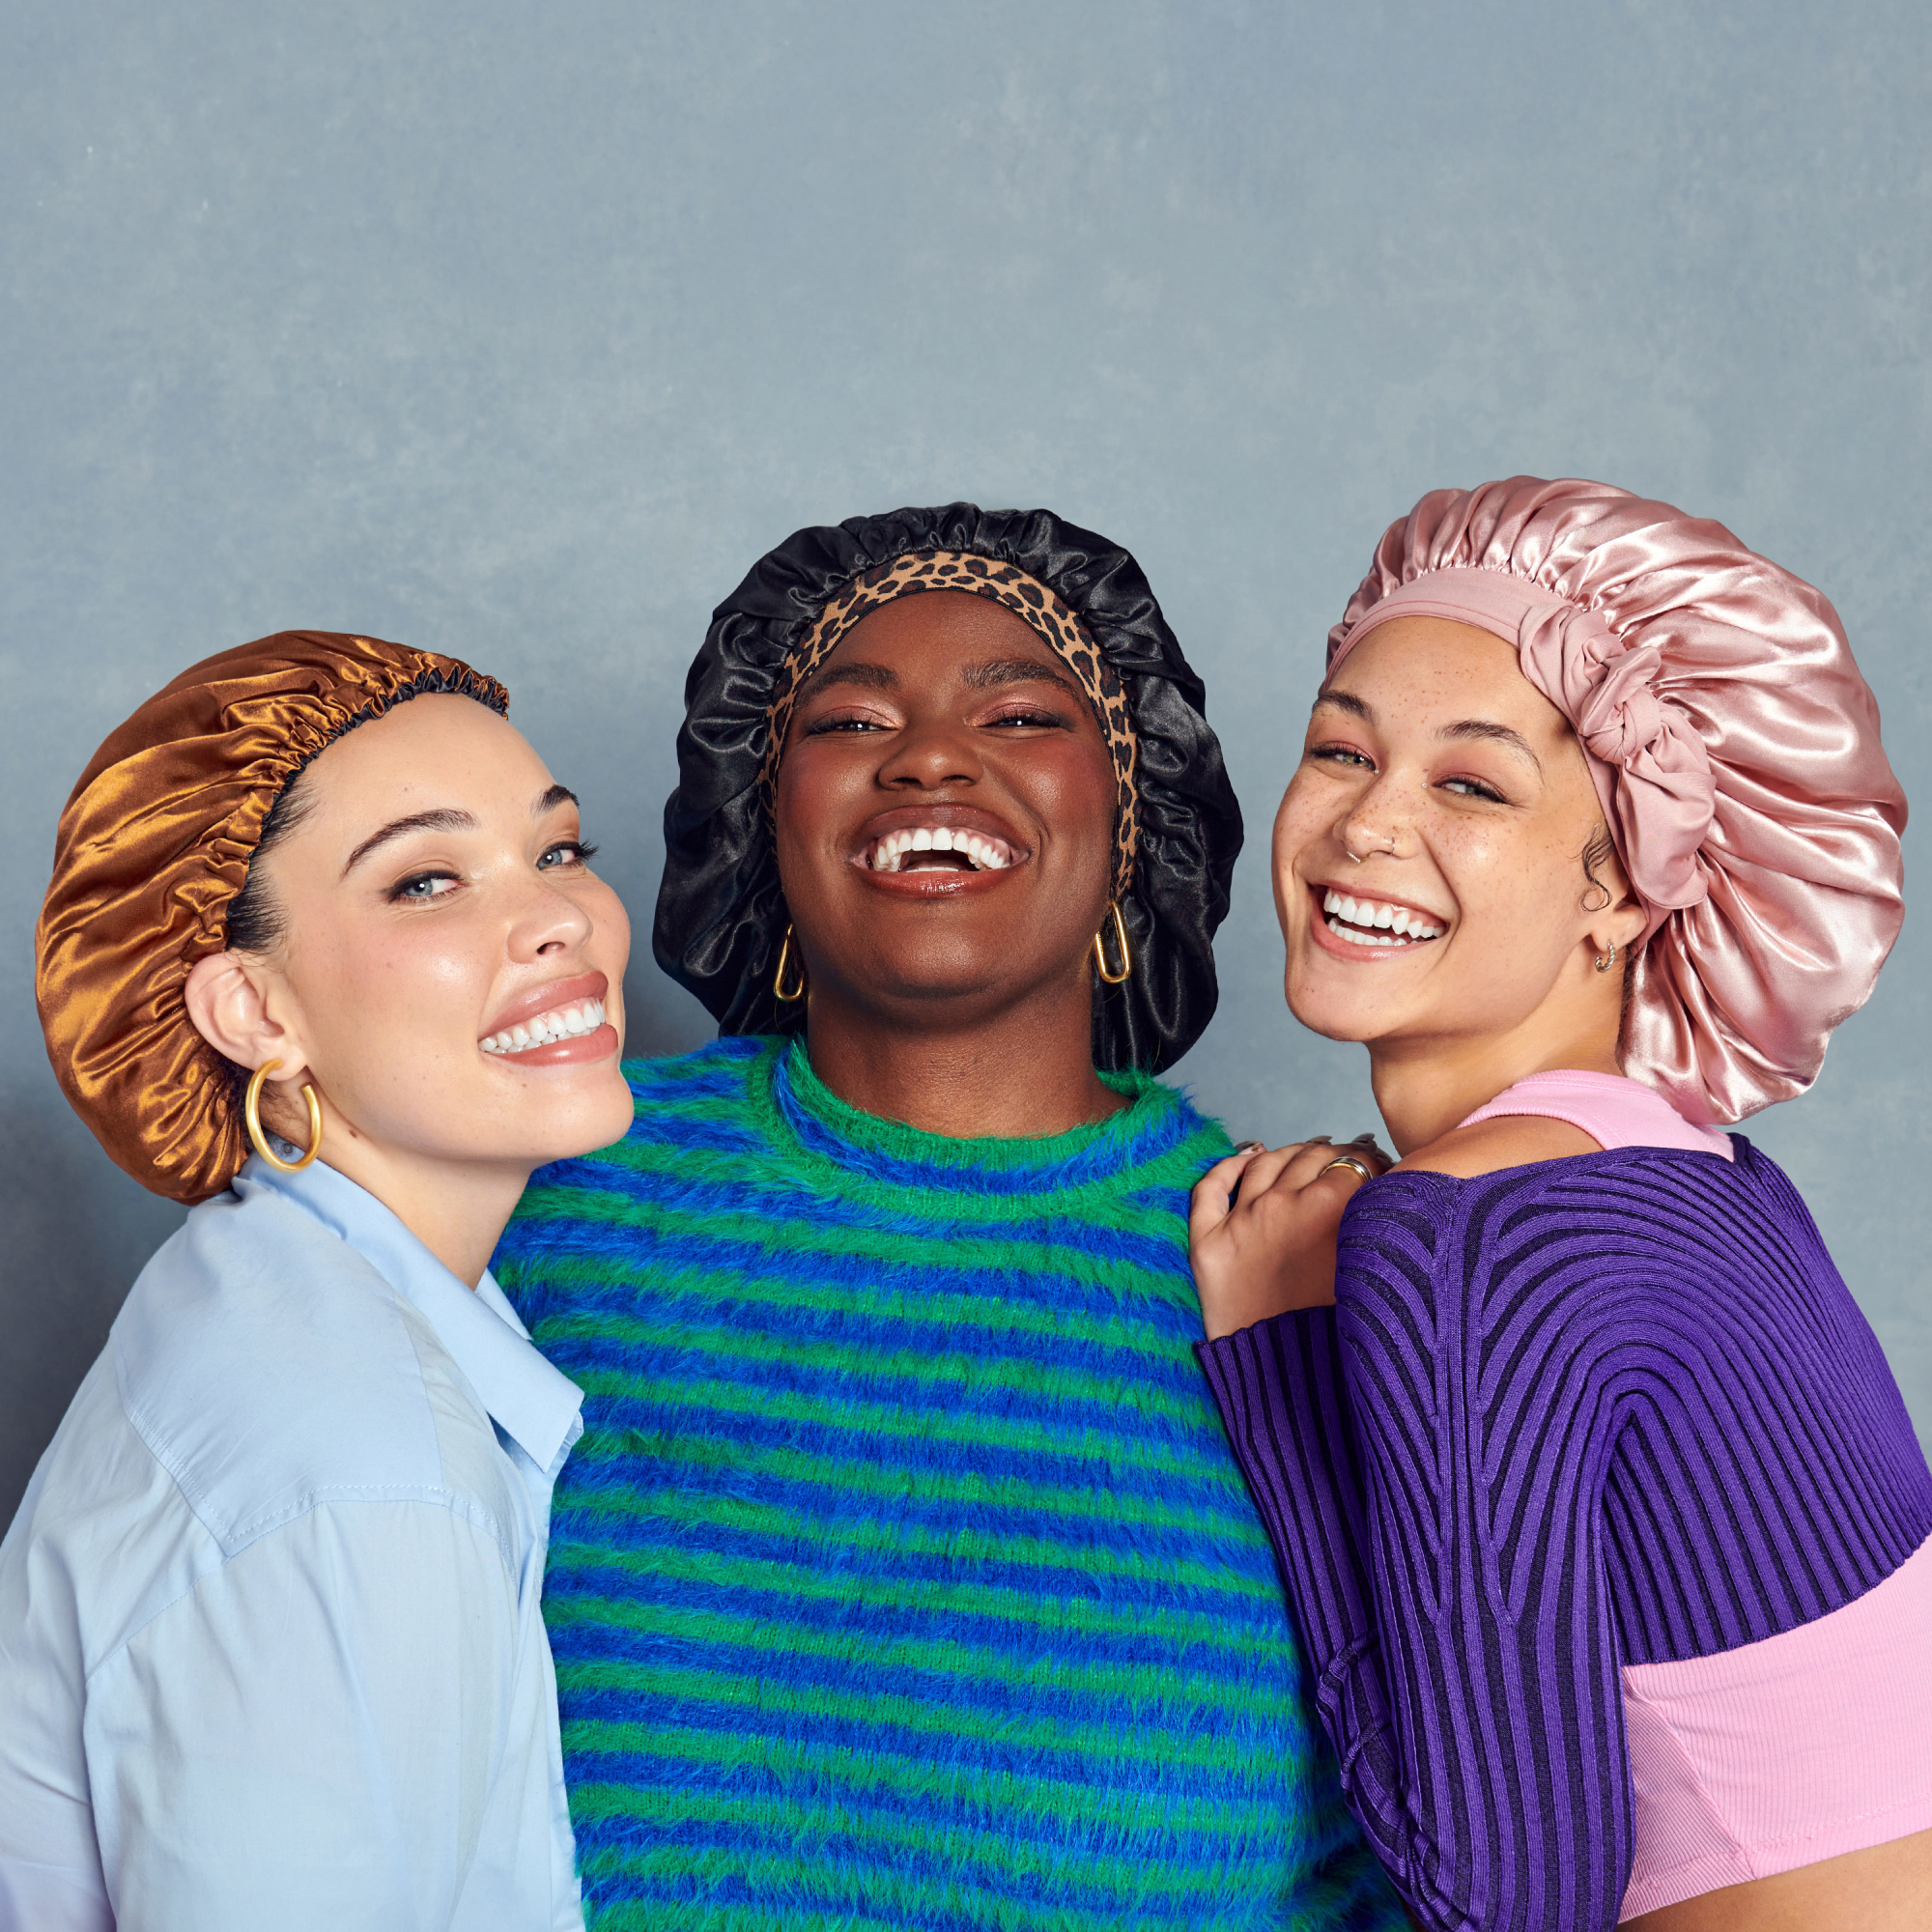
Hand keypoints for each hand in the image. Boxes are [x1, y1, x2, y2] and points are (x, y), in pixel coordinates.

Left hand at [1189, 1135, 1390, 1339]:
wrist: (1290, 1381)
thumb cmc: (1340, 1334)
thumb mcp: (1375, 1270)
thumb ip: (1381, 1224)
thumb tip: (1390, 1191)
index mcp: (1329, 1209)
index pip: (1352, 1163)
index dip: (1369, 1162)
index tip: (1374, 1167)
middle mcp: (1281, 1205)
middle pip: (1309, 1157)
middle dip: (1331, 1155)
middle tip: (1343, 1162)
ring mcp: (1240, 1221)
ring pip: (1265, 1163)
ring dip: (1287, 1154)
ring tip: (1300, 1157)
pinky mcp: (1207, 1243)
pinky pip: (1211, 1188)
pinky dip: (1229, 1165)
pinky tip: (1246, 1159)